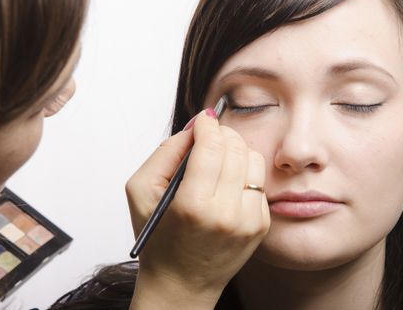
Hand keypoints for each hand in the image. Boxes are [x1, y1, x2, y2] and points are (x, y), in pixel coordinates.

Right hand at [126, 110, 269, 308]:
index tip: (202, 120)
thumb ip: (166, 151)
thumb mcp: (141, 191)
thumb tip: (196, 126)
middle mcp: (227, 213)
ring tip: (218, 159)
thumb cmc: (158, 237)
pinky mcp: (262, 225)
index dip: (207, 125)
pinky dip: (244, 173)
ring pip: (253, 160)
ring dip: (236, 150)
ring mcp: (249, 221)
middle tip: (209, 137)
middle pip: (236, 148)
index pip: (211, 146)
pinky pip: (259, 181)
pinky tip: (227, 183)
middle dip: (222, 133)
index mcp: (193, 205)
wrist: (182, 283)